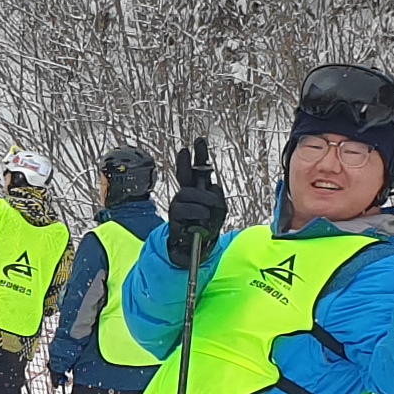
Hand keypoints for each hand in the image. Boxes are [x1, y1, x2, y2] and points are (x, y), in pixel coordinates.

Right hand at [162, 139, 225, 268]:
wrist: (195, 251)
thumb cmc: (207, 230)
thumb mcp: (219, 211)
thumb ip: (217, 197)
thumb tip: (211, 187)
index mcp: (199, 191)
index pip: (198, 171)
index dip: (199, 156)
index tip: (198, 141)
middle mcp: (186, 195)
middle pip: (184, 174)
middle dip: (185, 161)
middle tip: (186, 150)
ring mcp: (179, 205)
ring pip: (187, 193)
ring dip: (201, 200)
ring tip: (208, 211)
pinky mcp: (174, 217)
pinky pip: (183, 208)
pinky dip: (196, 211)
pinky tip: (202, 216)